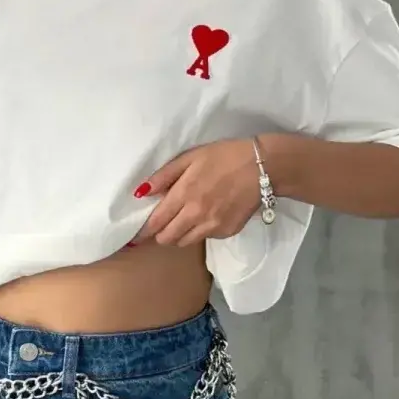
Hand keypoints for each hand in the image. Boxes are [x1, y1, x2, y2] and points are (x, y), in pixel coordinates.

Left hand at [133, 139, 261, 246]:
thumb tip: (141, 192)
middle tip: (161, 226)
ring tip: (183, 221)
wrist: (262, 167)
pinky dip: (199, 231)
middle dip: (160, 234)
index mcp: (184, 194)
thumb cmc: (224, 157)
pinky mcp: (227, 232)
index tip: (136, 235)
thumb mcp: (190, 157)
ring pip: (184, 242)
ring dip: (179, 235)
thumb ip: (164, 176)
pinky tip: (206, 216)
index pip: (156, 222)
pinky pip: (205, 238)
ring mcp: (213, 226)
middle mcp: (196, 215)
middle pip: (167, 238)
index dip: (143, 231)